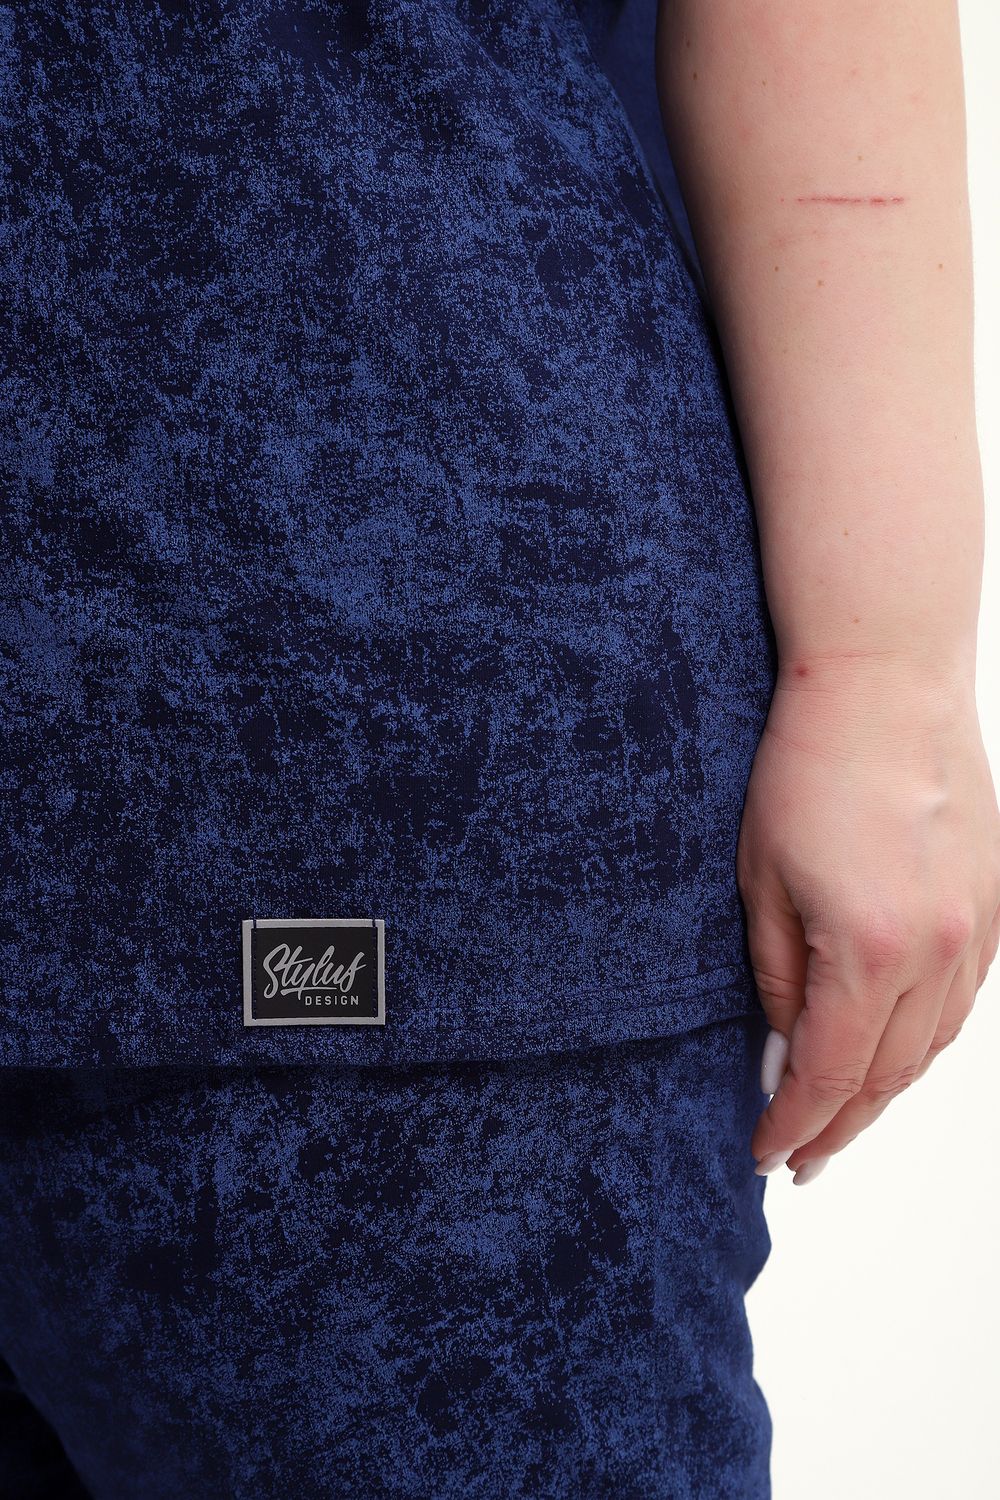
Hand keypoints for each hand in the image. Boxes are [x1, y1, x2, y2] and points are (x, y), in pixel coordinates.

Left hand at [737, 655, 999, 1181]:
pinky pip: (961, 1002)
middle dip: (841, 1126)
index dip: (796, 1125)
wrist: (887, 685)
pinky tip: (893, 1050)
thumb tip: (781, 1050)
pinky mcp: (993, 906)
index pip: (833, 1075)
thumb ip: (773, 978)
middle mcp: (940, 953)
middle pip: (890, 1076)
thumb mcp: (760, 879)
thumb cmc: (807, 769)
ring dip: (887, 1092)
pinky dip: (924, 1040)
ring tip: (843, 1118)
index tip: (768, 1156)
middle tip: (802, 1159)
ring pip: (934, 1047)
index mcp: (871, 951)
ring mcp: (977, 930)